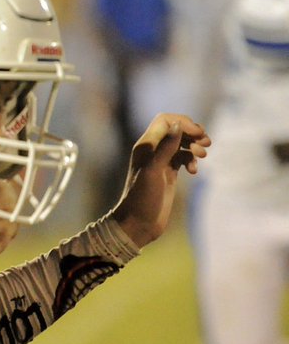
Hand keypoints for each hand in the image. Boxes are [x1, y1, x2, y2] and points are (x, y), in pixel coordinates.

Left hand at [111, 113, 209, 247]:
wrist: (138, 223)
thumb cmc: (142, 198)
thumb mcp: (154, 171)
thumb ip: (166, 148)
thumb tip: (178, 125)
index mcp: (145, 146)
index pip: (166, 121)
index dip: (183, 123)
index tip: (198, 134)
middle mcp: (152, 151)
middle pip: (176, 129)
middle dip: (193, 133)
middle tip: (206, 144)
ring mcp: (161, 162)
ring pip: (182, 143)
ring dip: (195, 146)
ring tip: (203, 157)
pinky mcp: (168, 173)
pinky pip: (183, 158)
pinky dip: (192, 160)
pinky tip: (194, 172)